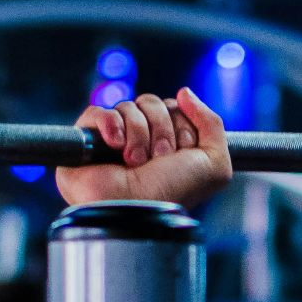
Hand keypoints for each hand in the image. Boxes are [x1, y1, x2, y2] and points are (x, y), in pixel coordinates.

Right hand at [56, 87, 233, 208]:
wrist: (135, 208)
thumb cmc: (173, 192)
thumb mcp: (214, 165)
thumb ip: (213, 125)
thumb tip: (184, 93)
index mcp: (170, 146)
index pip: (176, 108)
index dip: (183, 128)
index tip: (181, 156)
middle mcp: (142, 141)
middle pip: (153, 103)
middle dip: (162, 130)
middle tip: (159, 159)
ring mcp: (113, 140)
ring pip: (128, 106)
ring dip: (139, 135)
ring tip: (135, 162)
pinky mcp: (87, 140)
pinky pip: (98, 111)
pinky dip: (110, 126)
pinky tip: (115, 147)